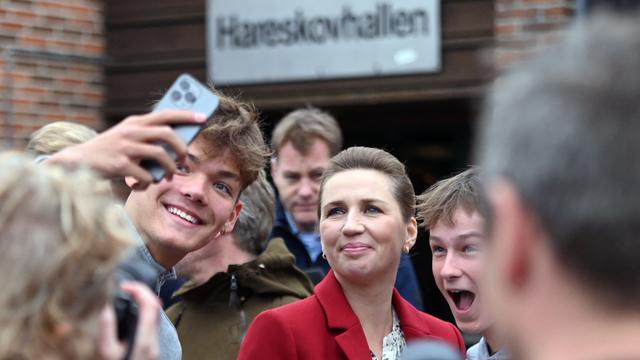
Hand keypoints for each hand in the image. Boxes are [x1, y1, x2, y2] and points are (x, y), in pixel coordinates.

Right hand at [49, 110, 205, 189]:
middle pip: (168, 134)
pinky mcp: (120, 164)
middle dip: (182, 147)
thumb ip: (148, 136)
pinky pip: (147, 175)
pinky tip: (142, 185)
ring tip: (168, 175)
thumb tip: (178, 145)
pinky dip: (148, 183)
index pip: (165, 113)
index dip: (186, 115)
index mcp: (135, 122)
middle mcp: (131, 131)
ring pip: (161, 155)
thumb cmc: (109, 151)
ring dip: (170, 168)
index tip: (202, 117)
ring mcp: (126, 147)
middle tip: (185, 158)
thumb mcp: (127, 136)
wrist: (77, 162)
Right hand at [98, 282, 160, 359]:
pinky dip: (142, 313)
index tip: (123, 285)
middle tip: (125, 288)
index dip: (140, 289)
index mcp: (145, 339)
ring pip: (154, 316)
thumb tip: (106, 308)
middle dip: (142, 293)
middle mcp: (153, 341)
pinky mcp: (150, 349)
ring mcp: (153, 345)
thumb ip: (106, 330)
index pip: (151, 304)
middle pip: (156, 307)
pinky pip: (151, 324)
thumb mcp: (105, 353)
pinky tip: (129, 314)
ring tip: (126, 297)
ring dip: (143, 302)